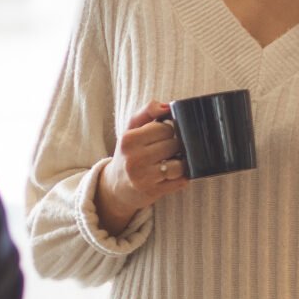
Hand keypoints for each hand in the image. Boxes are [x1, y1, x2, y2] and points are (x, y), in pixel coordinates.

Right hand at [94, 102, 189, 233]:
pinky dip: (181, 178)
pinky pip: (180, 181)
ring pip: (179, 165)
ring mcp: (144, 177)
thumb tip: (166, 106)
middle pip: (174, 145)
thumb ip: (147, 112)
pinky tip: (172, 175)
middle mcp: (134, 159)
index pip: (165, 128)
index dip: (169, 131)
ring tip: (172, 162)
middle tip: (167, 150)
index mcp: (129, 140)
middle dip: (175, 146)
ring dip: (180, 163)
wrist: (116, 187)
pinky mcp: (153, 192)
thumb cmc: (128, 153)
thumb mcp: (131, 130)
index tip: (163, 136)